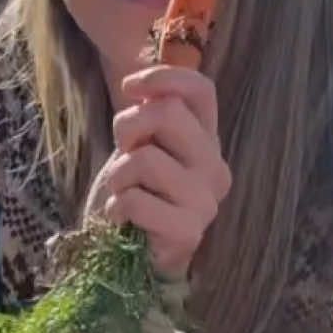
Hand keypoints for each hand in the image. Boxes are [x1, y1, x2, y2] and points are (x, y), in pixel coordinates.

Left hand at [85, 65, 231, 280]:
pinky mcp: (188, 232)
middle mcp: (215, 166)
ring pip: (146, 158)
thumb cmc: (136, 196)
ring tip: (123, 193)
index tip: (128, 88)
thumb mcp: (141, 144)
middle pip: (167, 112)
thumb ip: (150, 114)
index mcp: (208, 140)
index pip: (201, 89)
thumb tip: (138, 82)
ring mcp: (206, 201)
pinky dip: (116, 207)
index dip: (163, 76)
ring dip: (118, 176)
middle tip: (123, 155)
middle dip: (127, 128)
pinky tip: (123, 219)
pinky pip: (136, 200)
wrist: (131, 256)